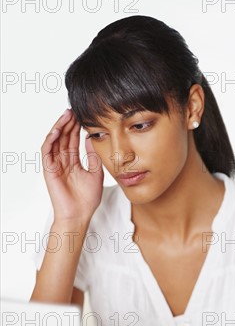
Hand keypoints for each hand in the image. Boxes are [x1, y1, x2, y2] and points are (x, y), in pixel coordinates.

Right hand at [41, 109, 103, 223]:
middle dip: (68, 123)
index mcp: (73, 163)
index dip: (76, 128)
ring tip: (67, 115)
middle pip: (63, 138)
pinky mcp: (49, 169)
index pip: (72, 141)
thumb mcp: (96, 173)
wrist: (79, 215)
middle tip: (74, 110)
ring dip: (59, 127)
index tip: (82, 116)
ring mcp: (54, 165)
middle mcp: (62, 162)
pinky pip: (47, 151)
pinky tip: (58, 130)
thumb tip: (92, 138)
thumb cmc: (88, 199)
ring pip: (54, 141)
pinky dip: (51, 139)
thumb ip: (93, 156)